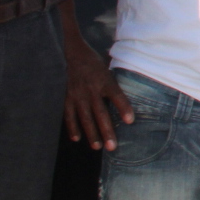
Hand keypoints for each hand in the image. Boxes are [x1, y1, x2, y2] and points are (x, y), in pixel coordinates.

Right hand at [63, 32, 132, 149]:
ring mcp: (77, 94)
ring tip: (97, 147)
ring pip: (85, 118)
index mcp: (105, 80)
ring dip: (91, 133)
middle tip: (112, 147)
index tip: (130, 121)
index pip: (116, 96)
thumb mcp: (109, 69)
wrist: (72, 53)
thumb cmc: (95, 63)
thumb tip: (132, 97)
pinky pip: (69, 115)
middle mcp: (91, 89)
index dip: (123, 108)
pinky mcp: (67, 97)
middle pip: (100, 113)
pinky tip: (77, 138)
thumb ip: (116, 84)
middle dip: (107, 130)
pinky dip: (73, 127)